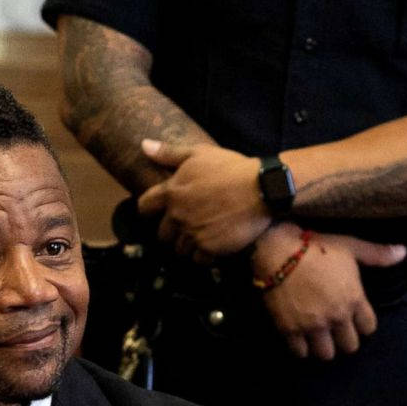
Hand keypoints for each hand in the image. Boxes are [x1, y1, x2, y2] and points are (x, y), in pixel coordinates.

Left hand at [136, 139, 271, 257]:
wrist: (262, 188)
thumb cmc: (231, 167)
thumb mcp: (199, 153)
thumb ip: (169, 153)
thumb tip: (144, 145)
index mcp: (171, 192)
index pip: (144, 207)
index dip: (150, 211)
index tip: (160, 212)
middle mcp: (177, 215)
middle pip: (162, 234)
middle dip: (172, 232)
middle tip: (188, 227)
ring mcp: (193, 233)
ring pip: (180, 249)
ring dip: (188, 245)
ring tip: (203, 238)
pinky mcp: (210, 248)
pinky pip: (199, 260)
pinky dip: (205, 256)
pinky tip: (215, 247)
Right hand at [253, 223, 405, 359]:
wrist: (277, 250)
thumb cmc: (317, 246)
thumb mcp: (350, 246)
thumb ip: (377, 254)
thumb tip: (404, 252)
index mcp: (354, 299)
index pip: (369, 328)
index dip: (363, 324)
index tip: (356, 319)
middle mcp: (336, 317)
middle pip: (350, 346)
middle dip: (345, 339)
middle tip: (337, 331)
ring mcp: (312, 326)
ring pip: (326, 354)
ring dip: (324, 347)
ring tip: (319, 337)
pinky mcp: (290, 330)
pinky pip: (300, 353)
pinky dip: (301, 348)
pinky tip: (300, 338)